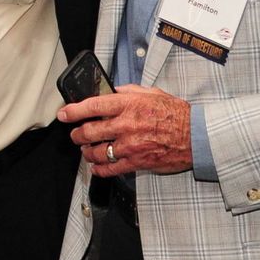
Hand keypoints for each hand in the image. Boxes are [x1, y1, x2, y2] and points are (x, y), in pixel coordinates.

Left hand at [57, 84, 192, 176]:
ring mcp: (130, 146)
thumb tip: (112, 90)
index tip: (64, 113)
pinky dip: (100, 169)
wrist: (196, 136)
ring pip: (97, 152)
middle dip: (76, 134)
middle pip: (90, 131)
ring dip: (86, 152)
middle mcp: (126, 125)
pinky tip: (96, 167)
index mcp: (128, 104)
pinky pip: (112, 169)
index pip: (92, 106)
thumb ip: (128, 91)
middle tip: (74, 134)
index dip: (73, 110)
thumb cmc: (176, 113)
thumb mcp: (151, 92)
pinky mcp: (137, 162)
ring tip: (85, 149)